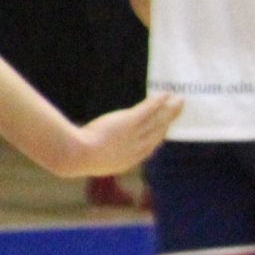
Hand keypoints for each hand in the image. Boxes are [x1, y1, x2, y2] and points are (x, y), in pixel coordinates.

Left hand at [52, 93, 181, 178]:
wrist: (77, 157)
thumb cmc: (76, 159)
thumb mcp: (91, 160)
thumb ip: (99, 154)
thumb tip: (92, 149)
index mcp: (128, 161)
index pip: (149, 148)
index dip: (159, 137)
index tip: (166, 129)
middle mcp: (136, 148)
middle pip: (159, 132)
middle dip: (170, 120)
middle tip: (178, 110)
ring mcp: (134, 135)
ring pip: (158, 121)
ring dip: (170, 109)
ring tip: (179, 100)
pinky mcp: (129, 122)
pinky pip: (148, 110)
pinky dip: (157, 102)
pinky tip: (165, 93)